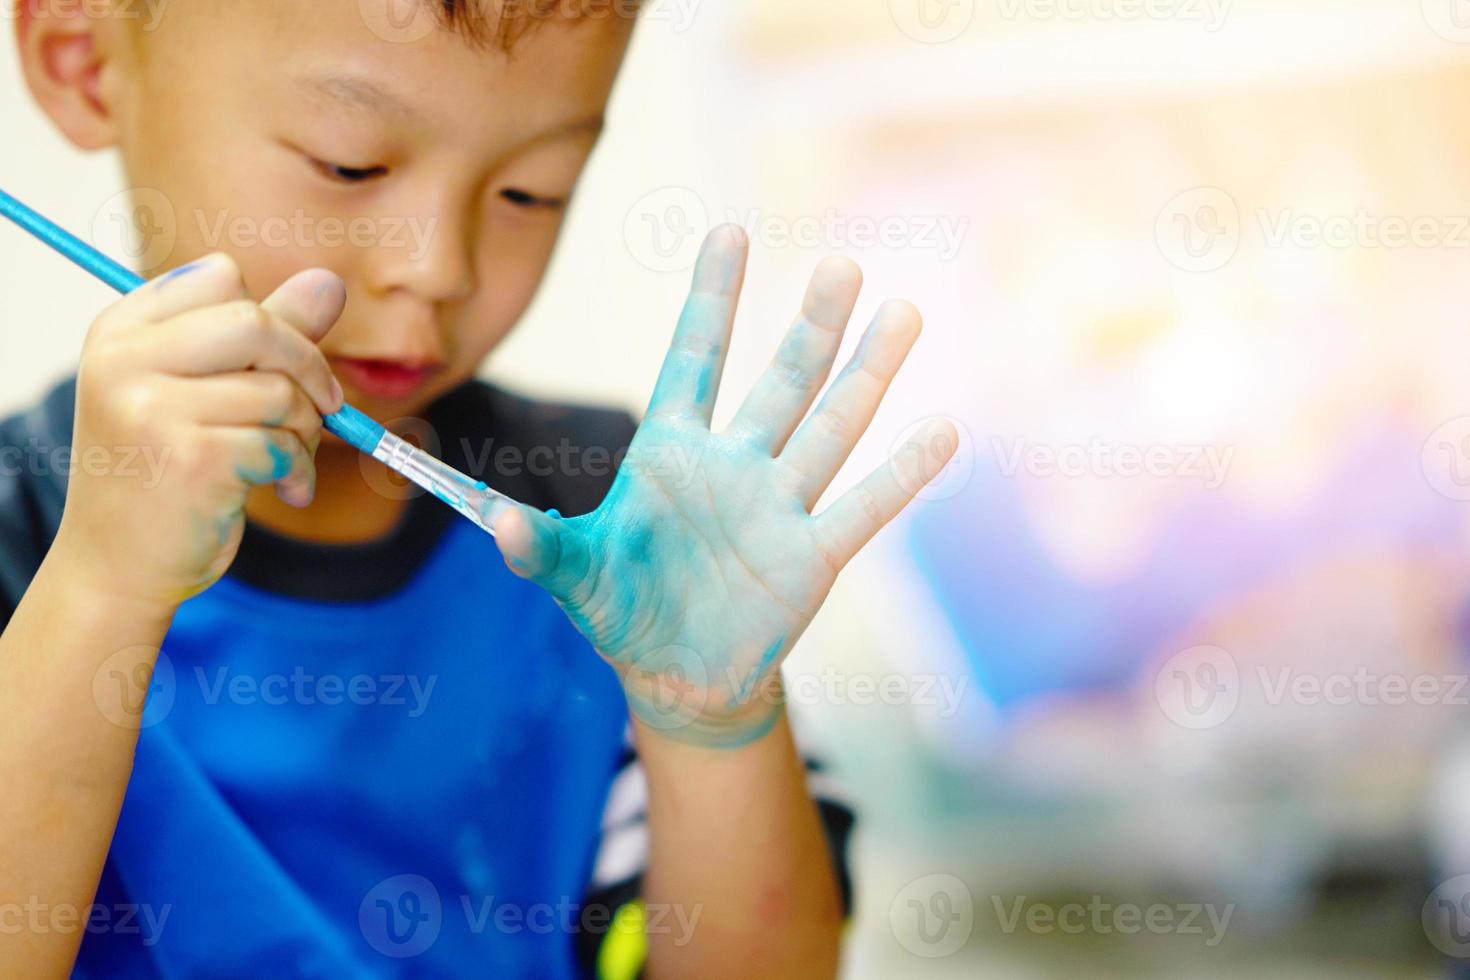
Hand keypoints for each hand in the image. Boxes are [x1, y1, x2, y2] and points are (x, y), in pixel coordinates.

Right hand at [52, 253, 344, 610]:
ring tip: (289, 461)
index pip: (220, 276)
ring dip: (305, 431)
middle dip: (308, 366)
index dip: (271, 320)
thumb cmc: (166, 471)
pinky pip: (282, 443)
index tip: (282, 364)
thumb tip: (330, 281)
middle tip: (323, 407)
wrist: (119, 566)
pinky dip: (300, 470)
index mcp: (121, 330)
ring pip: (279, 391)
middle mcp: (125, 361)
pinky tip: (285, 490)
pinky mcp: (192, 459)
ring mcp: (153, 410)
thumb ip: (266, 334)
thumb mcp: (204, 390)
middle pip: (256, 323)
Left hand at [495, 227, 956, 745]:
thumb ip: (542, 549)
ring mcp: (778, 507)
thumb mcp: (577, 578)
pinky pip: (862, 509)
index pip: (693, 360)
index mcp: (669, 454)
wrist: (678, 677)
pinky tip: (942, 430)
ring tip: (903, 312)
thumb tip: (496, 527)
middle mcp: (732, 465)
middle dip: (809, 327)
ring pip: (830, 428)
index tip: (731, 230)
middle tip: (840, 267)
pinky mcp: (812, 558)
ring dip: (867, 374)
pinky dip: (901, 475)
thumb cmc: (623, 609)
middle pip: (779, 383)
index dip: (712, 300)